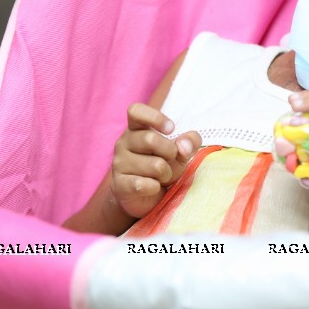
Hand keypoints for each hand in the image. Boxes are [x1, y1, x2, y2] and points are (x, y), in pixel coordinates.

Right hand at [111, 103, 201, 218]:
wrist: (146, 198)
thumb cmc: (163, 167)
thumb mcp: (181, 152)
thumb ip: (189, 142)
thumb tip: (184, 145)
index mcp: (136, 129)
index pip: (135, 111)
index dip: (154, 117)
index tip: (171, 128)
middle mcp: (123, 143)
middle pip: (150, 139)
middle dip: (170, 152)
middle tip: (171, 160)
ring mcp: (119, 164)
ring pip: (154, 165)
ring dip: (166, 174)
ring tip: (161, 177)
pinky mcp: (119, 185)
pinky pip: (144, 184)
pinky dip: (156, 187)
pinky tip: (153, 187)